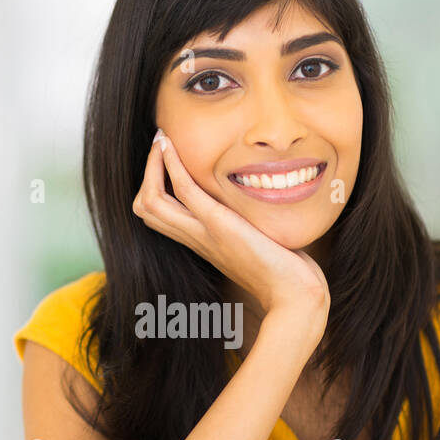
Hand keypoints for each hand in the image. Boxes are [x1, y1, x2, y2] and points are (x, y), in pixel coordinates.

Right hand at [132, 129, 329, 327]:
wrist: (294, 298)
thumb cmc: (287, 275)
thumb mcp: (262, 243)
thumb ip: (253, 227)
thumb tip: (263, 211)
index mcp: (204, 243)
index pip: (159, 217)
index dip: (154, 187)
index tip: (167, 160)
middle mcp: (198, 239)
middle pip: (145, 210)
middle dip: (146, 174)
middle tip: (160, 145)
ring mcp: (205, 233)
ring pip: (151, 203)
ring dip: (152, 166)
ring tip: (161, 141)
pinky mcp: (219, 225)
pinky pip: (183, 192)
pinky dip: (170, 166)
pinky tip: (170, 147)